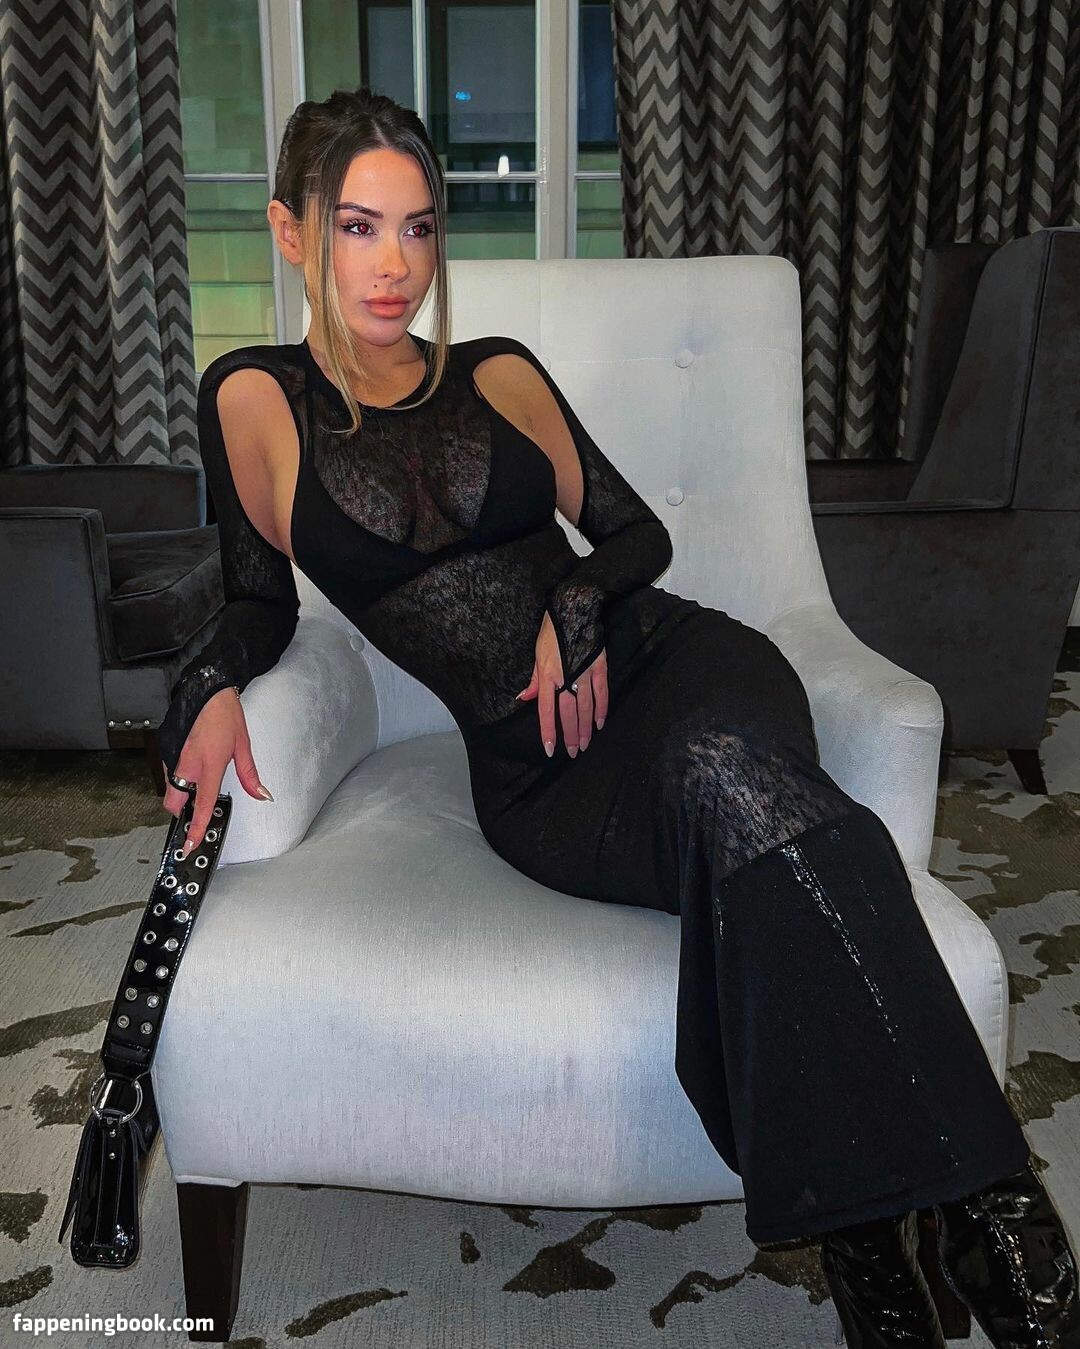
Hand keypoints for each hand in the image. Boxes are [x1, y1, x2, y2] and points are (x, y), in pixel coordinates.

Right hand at [160, 687, 272, 853]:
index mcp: (209, 765)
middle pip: (174, 803)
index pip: (203, 804)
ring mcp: (175, 758)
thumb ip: (250, 776)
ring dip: (182, 794)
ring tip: (200, 783)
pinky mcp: (169, 752)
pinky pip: (171, 774)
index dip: (197, 827)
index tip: (191, 843)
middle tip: (195, 812)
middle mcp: (187, 764)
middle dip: (182, 813)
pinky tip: (195, 767)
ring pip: (171, 789)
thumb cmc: (226, 716)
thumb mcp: (244, 747)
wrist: (207, 693)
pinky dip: (180, 779)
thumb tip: (261, 794)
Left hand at [515, 610, 607, 757]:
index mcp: (547, 675)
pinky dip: (601, 710)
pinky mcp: (599, 667)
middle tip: (572, 752)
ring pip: (586, 708)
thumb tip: (525, 698)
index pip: (547, 710)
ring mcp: (584, 673)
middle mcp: (566, 677)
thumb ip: (534, 680)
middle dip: (570, 735)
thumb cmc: (552, 632)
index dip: (548, 731)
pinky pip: (602, 693)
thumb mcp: (537, 654)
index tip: (550, 749)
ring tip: (585, 744)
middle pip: (569, 713)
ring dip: (585, 728)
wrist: (573, 609)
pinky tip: (599, 723)